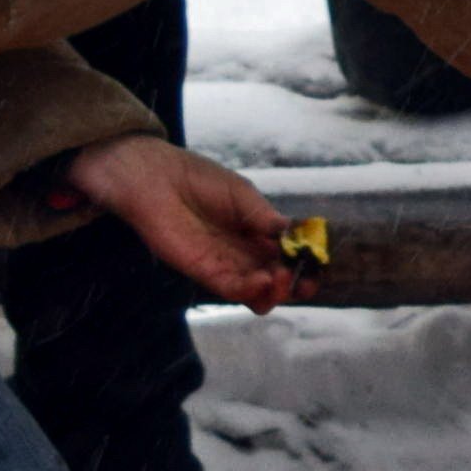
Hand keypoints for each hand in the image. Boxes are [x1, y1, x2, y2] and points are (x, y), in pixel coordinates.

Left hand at [69, 130, 302, 303]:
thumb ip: (266, 219)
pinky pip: (230, 290)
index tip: (314, 267)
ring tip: (279, 279)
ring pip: (254, 292)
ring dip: (273, 292)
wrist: (156, 177)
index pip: (283, 256)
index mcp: (254, 232)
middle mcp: (240, 253)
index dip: (301, 265)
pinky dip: (250, 290)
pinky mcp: (202, 271)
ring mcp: (222, 264)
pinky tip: (262, 280)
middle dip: (291, 284)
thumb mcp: (243, 195)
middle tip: (301, 281)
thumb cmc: (197, 179)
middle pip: (272, 280)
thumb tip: (293, 237)